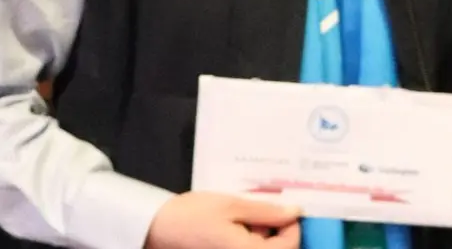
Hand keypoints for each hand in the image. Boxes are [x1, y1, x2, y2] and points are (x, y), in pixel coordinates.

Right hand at [144, 191, 300, 248]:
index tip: (285, 208)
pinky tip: (234, 226)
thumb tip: (295, 213)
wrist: (156, 229)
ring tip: (242, 216)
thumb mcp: (233, 205)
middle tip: (259, 210)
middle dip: (274, 230)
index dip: (293, 226)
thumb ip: (267, 211)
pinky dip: (246, 238)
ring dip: (259, 234)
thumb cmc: (192, 215)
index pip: (289, 246)